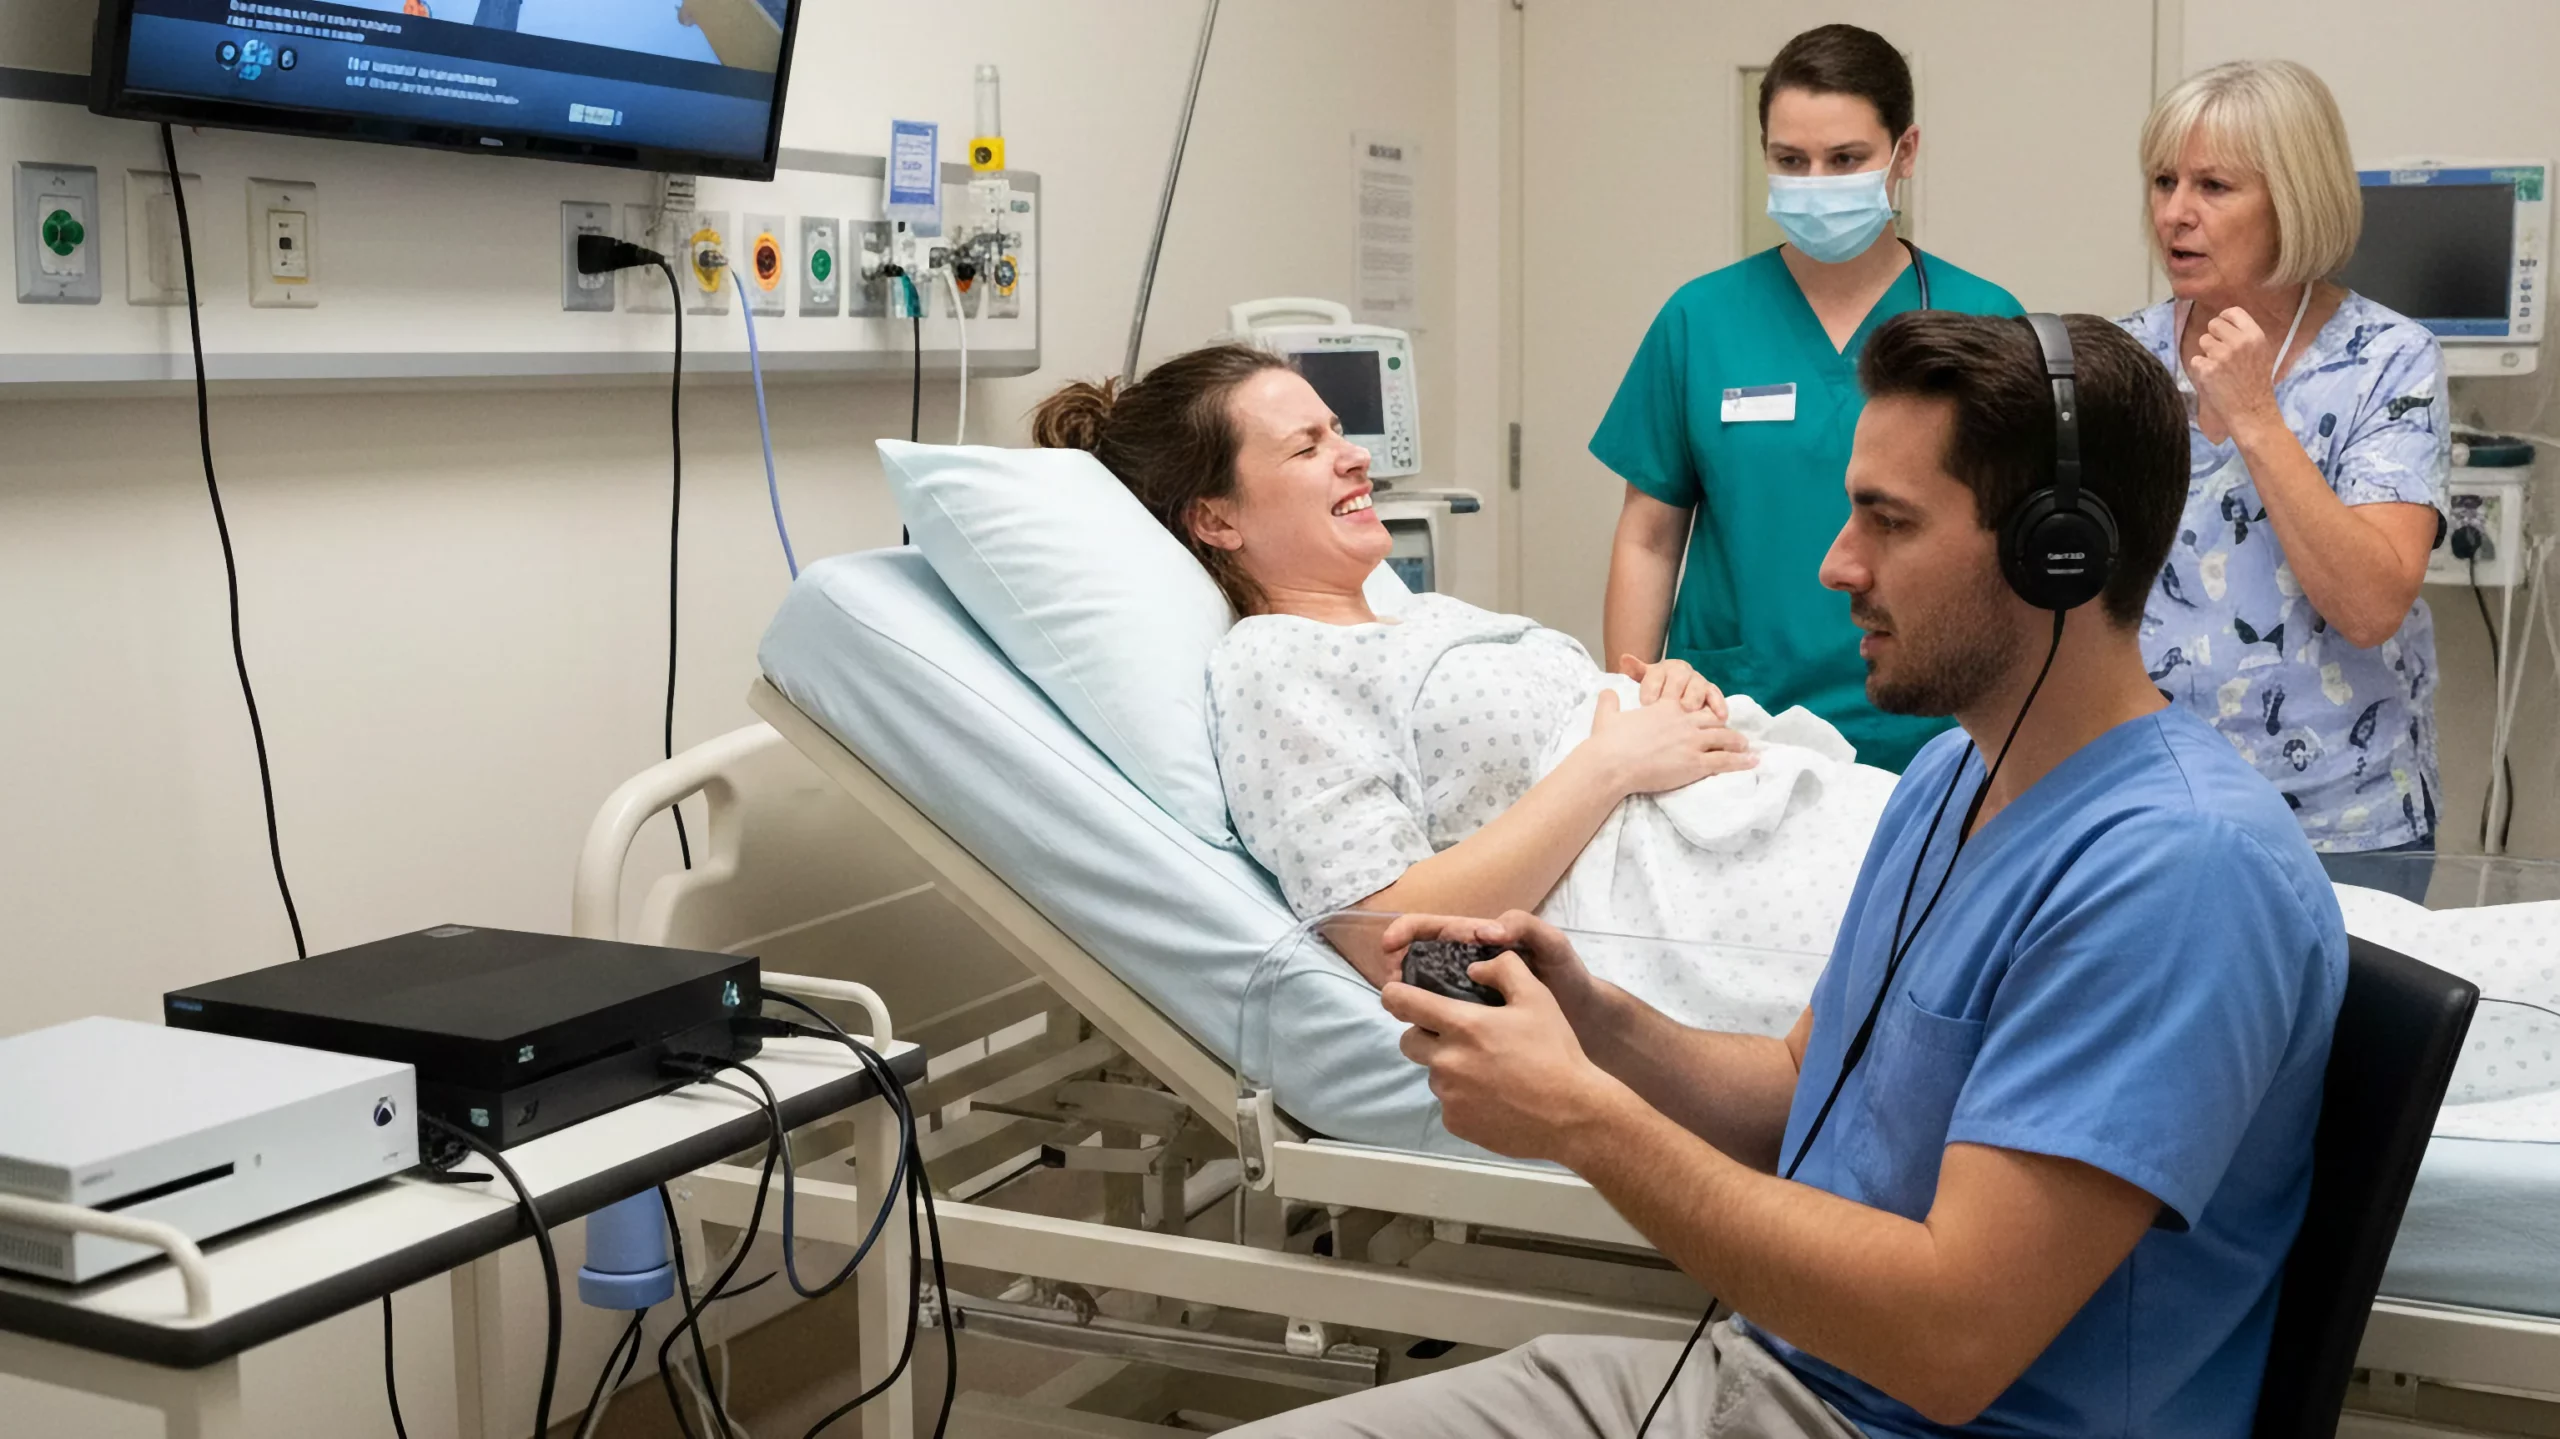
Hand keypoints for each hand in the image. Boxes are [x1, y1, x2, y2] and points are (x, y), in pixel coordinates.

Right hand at [1381, 910, 1602, 1028]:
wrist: (1585, 1022)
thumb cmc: (1568, 976)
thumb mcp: (1551, 944)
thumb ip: (1522, 926)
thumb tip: (1482, 931)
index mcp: (1477, 944)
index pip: (1431, 930)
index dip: (1405, 932)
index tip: (1389, 946)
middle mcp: (1464, 970)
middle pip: (1417, 965)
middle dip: (1398, 971)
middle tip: (1393, 986)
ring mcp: (1465, 1001)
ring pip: (1425, 999)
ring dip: (1409, 1003)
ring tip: (1405, 1013)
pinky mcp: (1470, 1030)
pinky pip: (1441, 1027)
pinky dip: (1429, 1030)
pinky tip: (1428, 1039)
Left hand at [1383, 944, 1632, 1162]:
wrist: (1573, 1114)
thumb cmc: (1555, 1052)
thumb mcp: (1537, 998)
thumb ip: (1504, 970)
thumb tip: (1474, 967)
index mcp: (1462, 1025)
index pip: (1402, 1003)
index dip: (1395, 995)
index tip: (1398, 994)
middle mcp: (1447, 1061)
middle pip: (1409, 1042)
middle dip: (1424, 1034)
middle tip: (1459, 1036)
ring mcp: (1449, 1096)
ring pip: (1433, 1073)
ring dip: (1449, 1067)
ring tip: (1488, 1069)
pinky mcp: (1456, 1123)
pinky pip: (1448, 1103)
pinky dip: (1463, 1097)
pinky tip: (1494, 1096)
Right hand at [1581, 688, 1754, 797]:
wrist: (1612, 763)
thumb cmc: (1608, 742)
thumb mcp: (1607, 716)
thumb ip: (1609, 702)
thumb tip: (1607, 691)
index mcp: (1665, 708)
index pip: (1692, 704)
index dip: (1703, 708)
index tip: (1710, 714)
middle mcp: (1683, 721)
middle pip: (1712, 720)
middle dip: (1724, 725)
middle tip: (1734, 733)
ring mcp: (1691, 742)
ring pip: (1724, 738)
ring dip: (1737, 742)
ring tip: (1747, 747)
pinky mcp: (1695, 763)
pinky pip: (1725, 760)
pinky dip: (1741, 761)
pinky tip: (1752, 762)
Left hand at [1616, 654, 1727, 718]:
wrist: (1676, 695)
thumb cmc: (1658, 692)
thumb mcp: (1645, 682)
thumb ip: (1636, 671)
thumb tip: (1624, 658)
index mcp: (1663, 668)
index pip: (1656, 674)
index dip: (1651, 687)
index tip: (1646, 702)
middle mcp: (1682, 671)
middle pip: (1678, 677)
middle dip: (1673, 691)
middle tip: (1667, 706)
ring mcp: (1698, 681)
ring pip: (1697, 685)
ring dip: (1693, 697)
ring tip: (1688, 709)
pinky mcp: (1711, 692)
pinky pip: (1716, 696)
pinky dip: (1719, 705)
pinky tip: (1720, 716)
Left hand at [2188, 305, 2280, 429]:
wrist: (2252, 411)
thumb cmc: (2257, 383)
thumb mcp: (2261, 353)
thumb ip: (2245, 336)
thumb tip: (2225, 321)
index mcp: (2255, 336)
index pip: (2234, 312)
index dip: (2224, 317)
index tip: (2221, 325)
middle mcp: (2239, 342)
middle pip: (2213, 324)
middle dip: (2213, 337)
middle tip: (2220, 352)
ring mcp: (2222, 355)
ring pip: (2203, 341)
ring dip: (2207, 353)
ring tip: (2219, 368)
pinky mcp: (2207, 369)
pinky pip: (2196, 360)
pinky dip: (2201, 369)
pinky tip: (2214, 379)